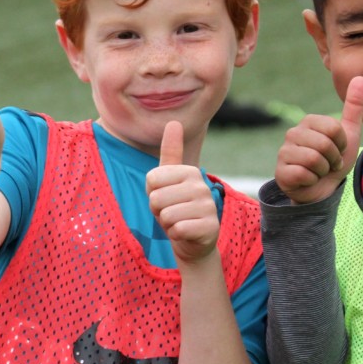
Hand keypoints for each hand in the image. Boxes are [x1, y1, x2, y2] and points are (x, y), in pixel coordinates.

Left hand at [147, 120, 218, 264]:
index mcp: (189, 171)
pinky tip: (186, 233)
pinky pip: (178, 229)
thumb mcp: (168, 181)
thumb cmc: (176, 208)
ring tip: (179, 222)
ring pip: (166, 215)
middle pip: (156, 198)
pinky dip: (176, 235)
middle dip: (158, 211)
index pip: (152, 179)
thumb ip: (171, 152)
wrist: (193, 241)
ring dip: (167, 224)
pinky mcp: (210, 226)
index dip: (152, 193)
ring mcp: (208, 205)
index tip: (165, 198)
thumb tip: (174, 122)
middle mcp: (201, 185)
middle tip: (172, 213)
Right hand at [275, 76, 362, 203]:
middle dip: (333, 159)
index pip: (334, 129)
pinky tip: (308, 179)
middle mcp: (293, 133)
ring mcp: (284, 152)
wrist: (322, 188)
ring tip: (319, 171)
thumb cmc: (334, 159)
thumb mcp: (349, 133)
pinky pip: (303, 174)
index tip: (337, 150)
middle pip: (324, 144)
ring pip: (314, 160)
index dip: (342, 144)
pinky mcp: (280, 171)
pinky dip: (312, 180)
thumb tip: (360, 78)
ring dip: (323, 171)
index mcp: (309, 121)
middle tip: (329, 163)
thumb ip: (354, 106)